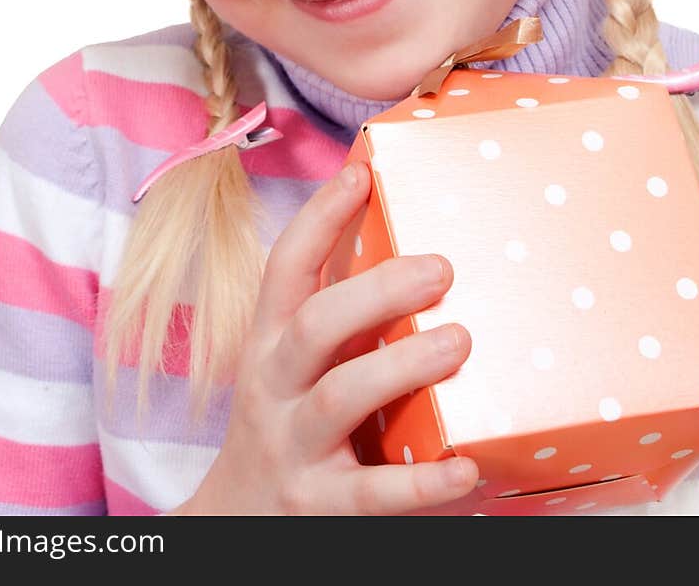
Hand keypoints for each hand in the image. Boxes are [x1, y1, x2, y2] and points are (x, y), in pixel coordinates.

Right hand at [181, 160, 476, 514]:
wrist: (234, 526)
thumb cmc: (282, 425)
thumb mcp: (287, 365)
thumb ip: (332, 316)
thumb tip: (397, 245)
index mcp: (268, 343)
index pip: (285, 268)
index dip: (319, 217)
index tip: (361, 172)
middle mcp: (273, 387)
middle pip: (315, 325)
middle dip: (376, 290)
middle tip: (442, 267)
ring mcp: (293, 447)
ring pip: (340, 397)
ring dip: (401, 366)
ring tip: (460, 340)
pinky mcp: (319, 507)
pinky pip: (371, 495)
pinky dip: (421, 483)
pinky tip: (464, 468)